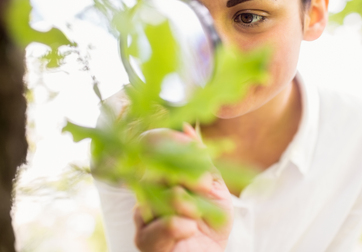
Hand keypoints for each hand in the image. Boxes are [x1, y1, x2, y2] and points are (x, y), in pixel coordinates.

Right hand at [133, 124, 233, 251]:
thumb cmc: (211, 220)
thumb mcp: (214, 185)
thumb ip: (201, 158)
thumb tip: (186, 126)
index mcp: (164, 172)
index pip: (151, 143)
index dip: (169, 139)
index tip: (194, 149)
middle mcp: (148, 188)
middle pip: (155, 164)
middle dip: (187, 175)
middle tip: (205, 186)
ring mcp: (143, 212)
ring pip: (161, 194)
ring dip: (187, 203)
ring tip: (197, 215)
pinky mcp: (143, 238)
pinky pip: (161, 224)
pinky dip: (180, 226)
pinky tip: (189, 229)